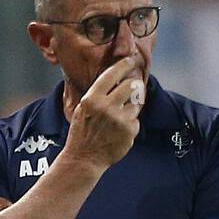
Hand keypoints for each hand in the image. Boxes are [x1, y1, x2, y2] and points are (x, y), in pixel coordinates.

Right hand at [64, 56, 142, 172]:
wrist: (84, 158)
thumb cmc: (83, 132)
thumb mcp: (83, 108)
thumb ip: (99, 94)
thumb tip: (117, 79)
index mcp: (92, 98)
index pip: (112, 74)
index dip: (123, 65)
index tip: (131, 60)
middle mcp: (106, 106)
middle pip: (131, 86)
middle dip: (135, 85)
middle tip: (135, 86)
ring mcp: (119, 119)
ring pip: (135, 104)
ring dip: (131, 108)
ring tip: (119, 118)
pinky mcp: (129, 132)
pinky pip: (136, 121)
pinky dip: (130, 125)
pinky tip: (119, 132)